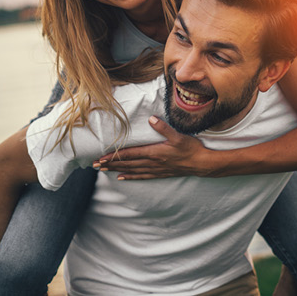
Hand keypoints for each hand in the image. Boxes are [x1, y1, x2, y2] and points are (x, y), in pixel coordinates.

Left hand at [93, 117, 208, 179]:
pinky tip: (122, 178)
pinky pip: (141, 176)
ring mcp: (155, 169)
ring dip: (116, 170)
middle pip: (126, 163)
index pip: (129, 154)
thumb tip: (151, 119)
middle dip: (110, 164)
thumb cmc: (190, 149)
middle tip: (95, 165)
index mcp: (154, 152)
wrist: (201, 163)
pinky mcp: (159, 173)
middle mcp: (151, 162)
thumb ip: (164, 128)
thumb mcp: (178, 136)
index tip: (100, 158)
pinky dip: (130, 177)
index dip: (113, 156)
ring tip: (103, 170)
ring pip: (131, 170)